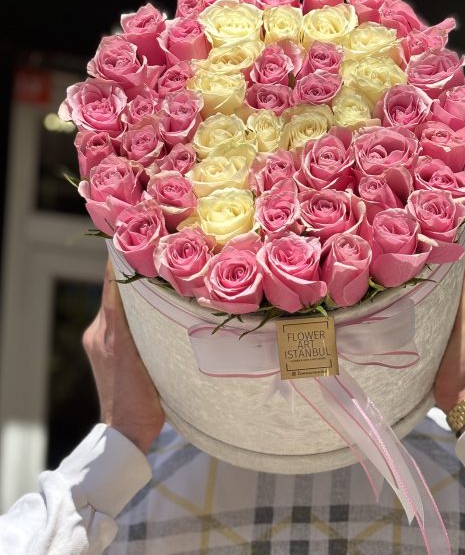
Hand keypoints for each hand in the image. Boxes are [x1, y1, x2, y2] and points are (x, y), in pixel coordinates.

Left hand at [83, 261, 164, 453]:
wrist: (130, 433)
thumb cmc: (138, 400)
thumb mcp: (136, 352)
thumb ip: (128, 316)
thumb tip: (126, 278)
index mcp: (105, 330)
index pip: (112, 284)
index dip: (120, 260)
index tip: (132, 236)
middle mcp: (101, 332)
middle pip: (117, 292)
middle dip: (132, 271)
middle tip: (154, 250)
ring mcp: (106, 343)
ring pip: (123, 306)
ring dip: (137, 290)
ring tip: (158, 271)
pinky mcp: (113, 353)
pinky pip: (125, 322)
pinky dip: (136, 309)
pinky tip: (154, 304)